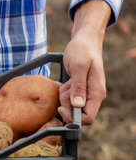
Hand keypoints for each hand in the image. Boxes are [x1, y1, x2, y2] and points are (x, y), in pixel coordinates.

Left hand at [58, 0, 110, 124]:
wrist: (83, 41)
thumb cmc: (82, 51)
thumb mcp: (79, 66)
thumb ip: (79, 86)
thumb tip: (77, 105)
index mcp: (97, 93)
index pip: (88, 118)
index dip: (73, 118)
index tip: (61, 108)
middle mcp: (93, 96)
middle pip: (76, 114)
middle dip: (66, 105)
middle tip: (65, 88)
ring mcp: (86, 94)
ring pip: (70, 107)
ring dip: (64, 96)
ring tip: (67, 81)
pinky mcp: (79, 91)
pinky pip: (68, 99)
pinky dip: (64, 92)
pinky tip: (68, 81)